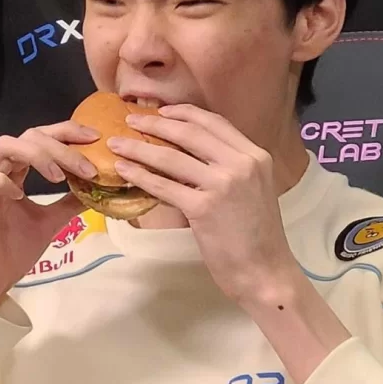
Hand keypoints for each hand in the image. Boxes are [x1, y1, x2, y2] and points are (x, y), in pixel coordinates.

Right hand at [0, 121, 99, 310]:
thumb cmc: (15, 249)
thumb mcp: (52, 222)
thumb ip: (70, 203)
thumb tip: (99, 190)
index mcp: (18, 171)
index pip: (42, 137)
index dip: (67, 132)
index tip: (95, 138)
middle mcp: (1, 170)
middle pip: (29, 135)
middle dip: (62, 146)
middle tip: (87, 168)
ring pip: (5, 146)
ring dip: (38, 156)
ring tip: (59, 177)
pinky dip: (3, 182)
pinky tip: (20, 197)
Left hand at [107, 104, 299, 303]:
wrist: (265, 272)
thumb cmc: (257, 237)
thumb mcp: (253, 190)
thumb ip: (229, 169)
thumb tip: (190, 157)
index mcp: (255, 156)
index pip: (214, 122)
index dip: (183, 113)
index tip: (161, 111)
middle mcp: (241, 164)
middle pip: (189, 133)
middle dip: (155, 123)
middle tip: (130, 120)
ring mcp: (223, 185)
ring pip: (171, 157)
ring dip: (138, 147)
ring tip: (116, 143)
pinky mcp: (204, 208)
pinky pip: (164, 186)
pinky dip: (140, 175)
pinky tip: (124, 170)